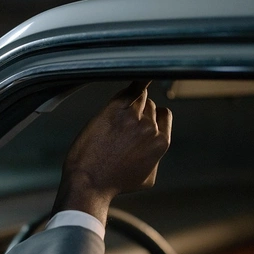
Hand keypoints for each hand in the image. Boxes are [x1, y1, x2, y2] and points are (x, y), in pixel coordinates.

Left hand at [52, 80, 171, 223]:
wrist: (89, 183)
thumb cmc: (115, 184)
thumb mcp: (147, 178)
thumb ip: (155, 158)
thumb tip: (155, 147)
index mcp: (161, 143)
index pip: (164, 115)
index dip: (151, 116)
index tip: (140, 119)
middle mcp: (150, 128)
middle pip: (149, 106)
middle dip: (137, 111)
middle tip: (120, 124)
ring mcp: (132, 117)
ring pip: (138, 96)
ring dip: (130, 100)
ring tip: (116, 113)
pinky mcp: (113, 110)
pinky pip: (129, 89)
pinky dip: (136, 80)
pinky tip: (136, 69)